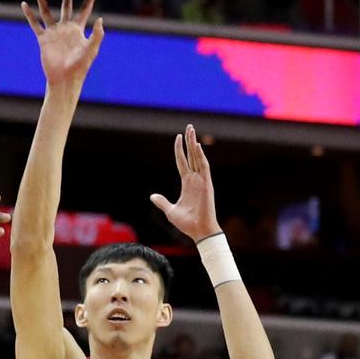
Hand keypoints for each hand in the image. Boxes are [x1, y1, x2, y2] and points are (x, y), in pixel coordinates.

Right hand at [21, 0, 104, 89]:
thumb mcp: (91, 50)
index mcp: (78, 29)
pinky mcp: (43, 39)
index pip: (84, 9)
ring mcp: (54, 33)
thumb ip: (97, 35)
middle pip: (66, 5)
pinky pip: (35, 24)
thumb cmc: (80, 67)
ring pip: (47, 11)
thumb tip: (100, 19)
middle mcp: (65, 28)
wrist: (64, 80)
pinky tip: (24, 4)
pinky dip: (29, 15)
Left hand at [150, 124, 222, 241]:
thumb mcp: (170, 210)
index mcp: (187, 183)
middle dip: (190, 141)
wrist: (198, 232)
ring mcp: (202, 181)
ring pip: (198, 158)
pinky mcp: (207, 185)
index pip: (183, 162)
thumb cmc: (187, 223)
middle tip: (189, 126)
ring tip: (191, 130)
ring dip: (194, 144)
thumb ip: (162, 202)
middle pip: (192, 156)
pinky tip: (197, 146)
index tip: (178, 137)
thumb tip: (152, 196)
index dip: (180, 150)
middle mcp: (195, 179)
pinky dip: (201, 156)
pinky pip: (204, 168)